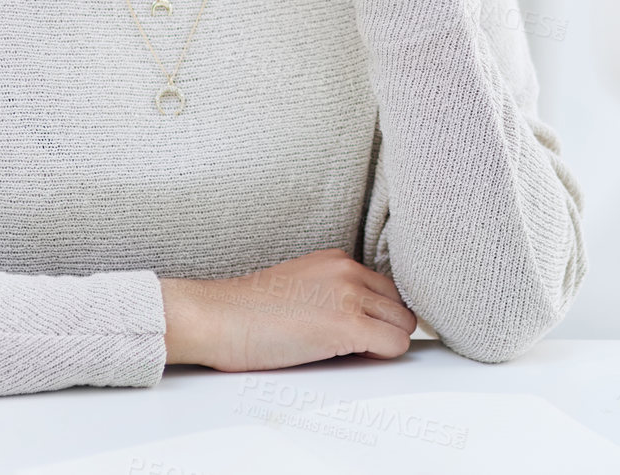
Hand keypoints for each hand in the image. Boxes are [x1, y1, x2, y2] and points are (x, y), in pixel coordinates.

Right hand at [160, 248, 417, 370]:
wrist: (216, 317)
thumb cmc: (245, 312)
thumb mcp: (299, 286)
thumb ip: (332, 293)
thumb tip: (361, 321)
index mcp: (336, 260)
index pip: (385, 288)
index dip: (376, 314)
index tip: (360, 330)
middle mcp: (348, 271)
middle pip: (400, 305)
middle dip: (384, 328)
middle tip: (356, 347)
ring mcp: (350, 296)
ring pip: (403, 325)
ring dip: (384, 343)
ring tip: (349, 353)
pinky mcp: (348, 325)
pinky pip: (395, 344)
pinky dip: (382, 356)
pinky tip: (352, 358)